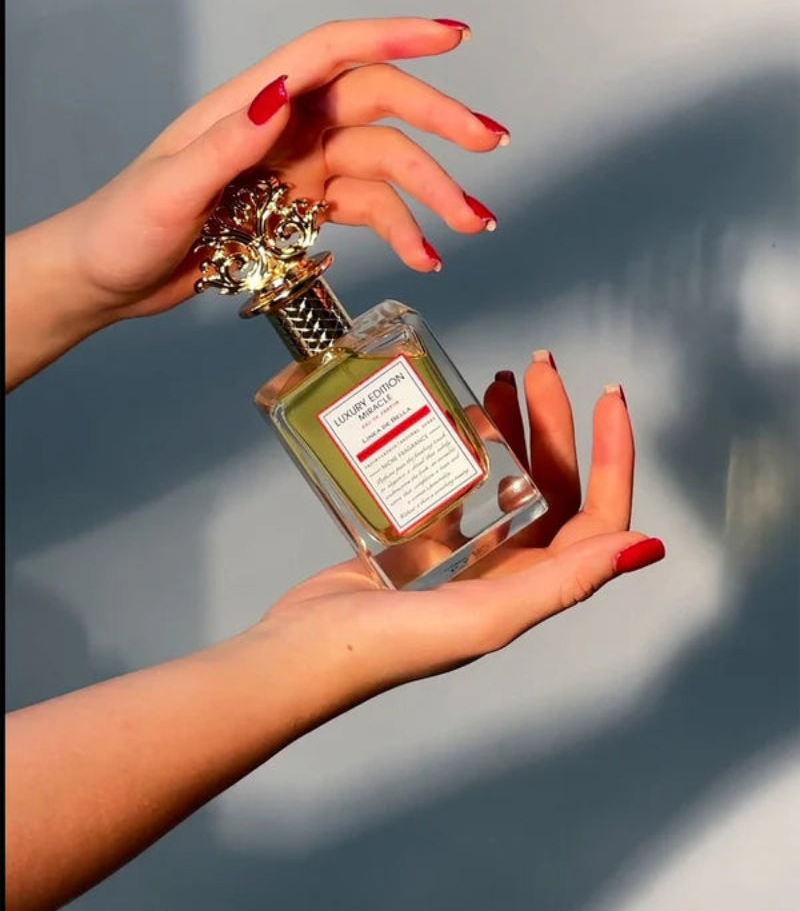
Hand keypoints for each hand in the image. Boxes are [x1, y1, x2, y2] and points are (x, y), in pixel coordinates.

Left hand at [60, 17, 505, 320]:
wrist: (111, 278)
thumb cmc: (123, 226)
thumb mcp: (169, 188)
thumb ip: (229, 143)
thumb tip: (284, 95)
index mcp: (251, 104)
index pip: (332, 54)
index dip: (394, 39)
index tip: (452, 38)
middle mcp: (286, 128)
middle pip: (376, 107)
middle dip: (438, 123)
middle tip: (488, 143)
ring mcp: (299, 170)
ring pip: (383, 166)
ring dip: (432, 193)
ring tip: (470, 225)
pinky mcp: (303, 210)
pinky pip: (366, 212)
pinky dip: (401, 231)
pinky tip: (424, 256)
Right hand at [254, 353, 664, 706]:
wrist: (305, 650)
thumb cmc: (392, 643)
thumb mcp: (488, 614)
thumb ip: (564, 581)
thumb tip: (645, 546)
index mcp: (534, 586)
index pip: (599, 516)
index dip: (614, 457)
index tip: (607, 398)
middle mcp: (509, 568)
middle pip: (553, 484)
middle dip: (554, 423)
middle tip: (537, 367)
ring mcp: (466, 551)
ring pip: (506, 476)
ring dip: (512, 427)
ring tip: (500, 380)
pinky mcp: (423, 538)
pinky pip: (458, 482)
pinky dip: (463, 446)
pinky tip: (455, 416)